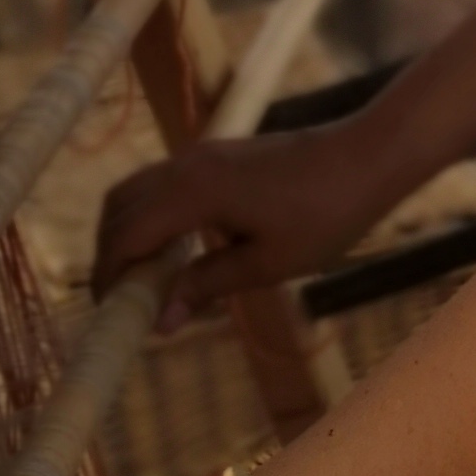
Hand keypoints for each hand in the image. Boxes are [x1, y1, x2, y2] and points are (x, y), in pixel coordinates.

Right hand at [94, 113, 400, 318]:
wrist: (368, 156)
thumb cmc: (325, 215)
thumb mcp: (267, 264)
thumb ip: (207, 286)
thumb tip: (161, 321)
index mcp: (192, 193)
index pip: (126, 236)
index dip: (108, 275)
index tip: (107, 312)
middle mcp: (185, 165)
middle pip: (119, 207)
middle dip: (109, 252)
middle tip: (119, 299)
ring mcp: (200, 154)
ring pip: (137, 189)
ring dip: (128, 231)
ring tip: (142, 279)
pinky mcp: (217, 153)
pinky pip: (163, 182)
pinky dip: (151, 214)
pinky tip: (174, 249)